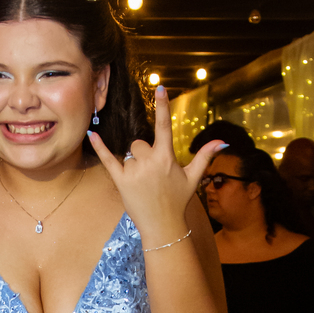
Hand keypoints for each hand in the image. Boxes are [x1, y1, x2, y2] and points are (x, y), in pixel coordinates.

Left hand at [89, 85, 225, 245]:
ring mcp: (134, 171)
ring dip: (134, 164)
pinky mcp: (121, 180)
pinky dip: (100, 147)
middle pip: (140, 143)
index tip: (160, 87)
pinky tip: (92, 134)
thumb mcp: (193, 177)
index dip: (163, 106)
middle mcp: (150, 162)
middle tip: (152, 175)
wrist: (162, 225)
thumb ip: (204, 156)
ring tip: (143, 183)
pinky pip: (108, 159)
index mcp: (167, 157)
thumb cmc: (178, 201)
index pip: (165, 126)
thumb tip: (222, 142)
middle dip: (145, 154)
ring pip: (130, 154)